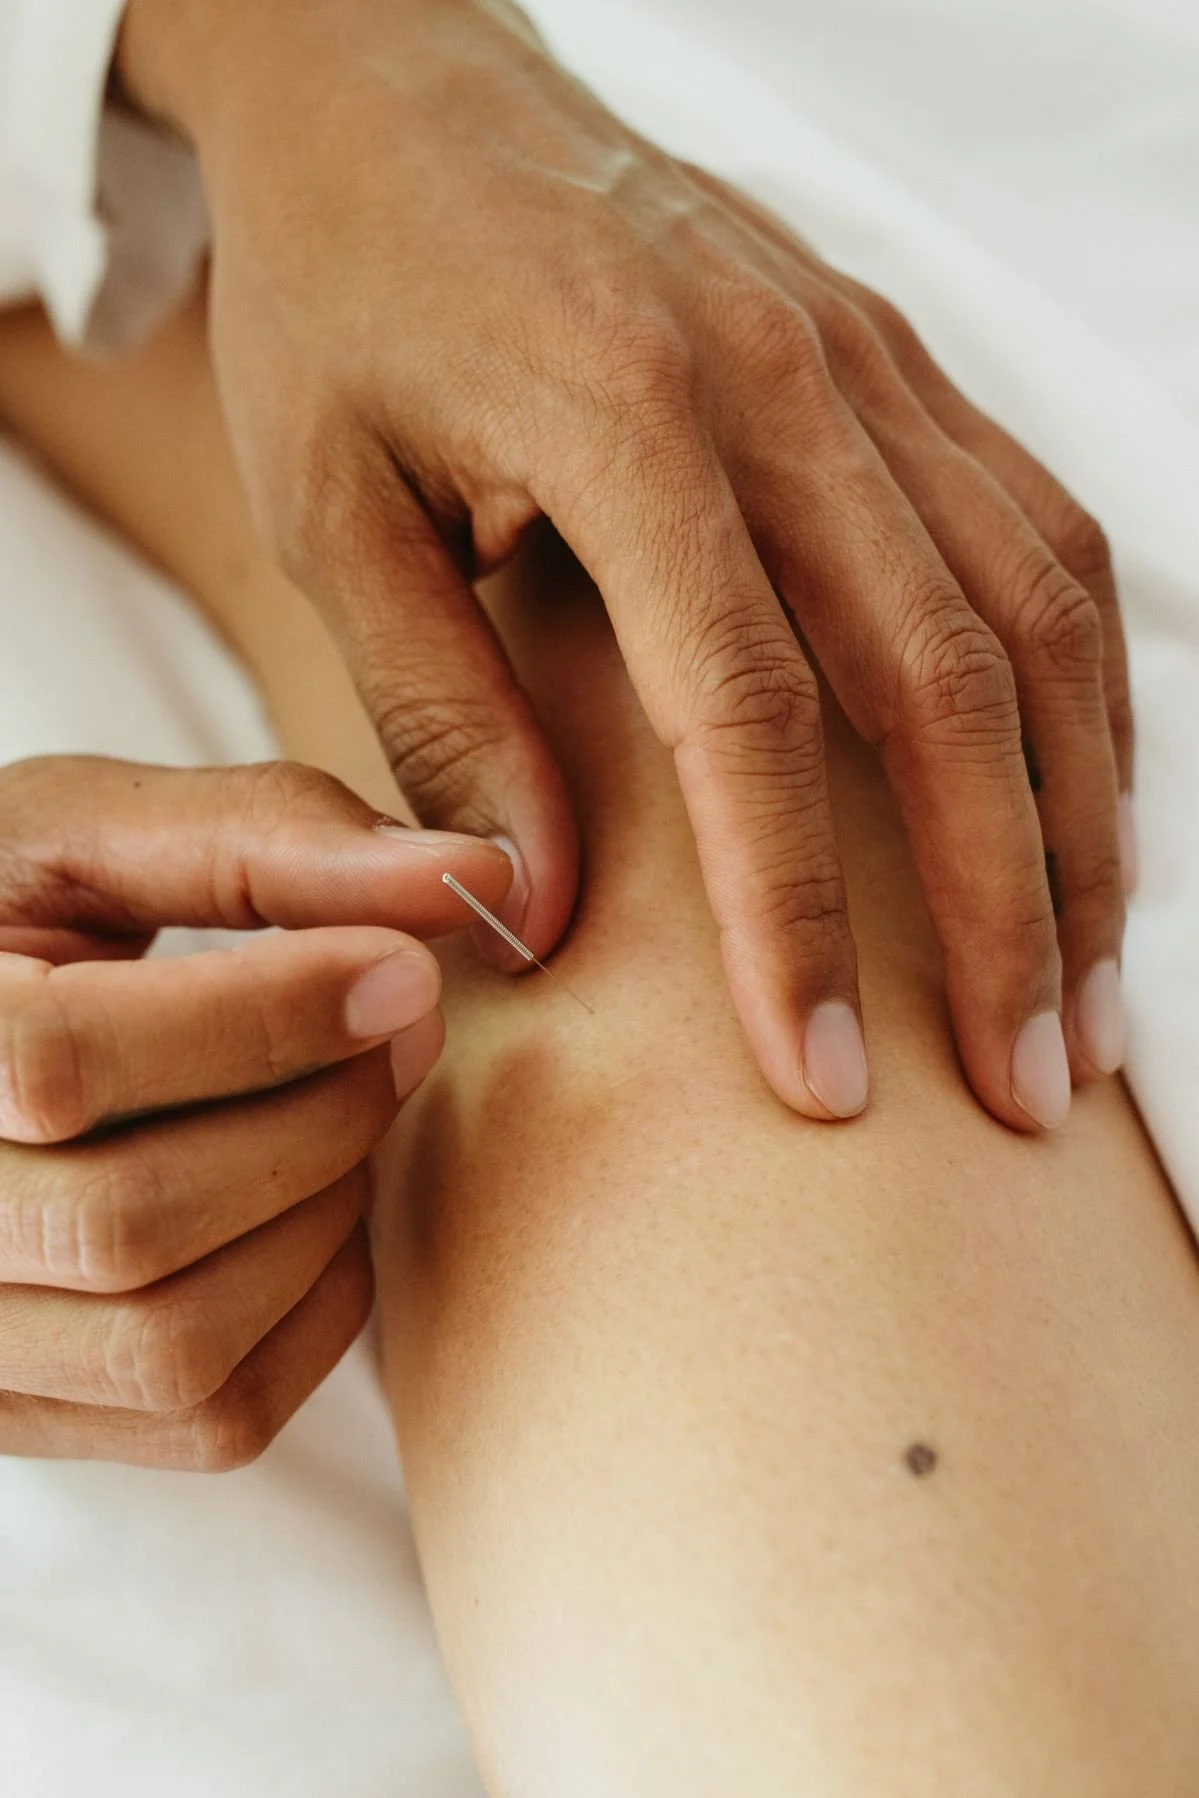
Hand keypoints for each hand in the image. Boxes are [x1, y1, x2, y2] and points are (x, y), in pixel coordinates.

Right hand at [0, 756, 509, 1466]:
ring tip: (345, 1107)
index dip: (263, 1019)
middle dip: (317, 1116)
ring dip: (317, 1214)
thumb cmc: (17, 923)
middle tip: (401, 1030)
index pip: (61, 1063)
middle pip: (133, 1220)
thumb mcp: (89, 839)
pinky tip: (317, 1200)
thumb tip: (473, 873)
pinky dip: (313, 1307)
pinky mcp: (30, 1417)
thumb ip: (263, 837)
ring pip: (176, 1343)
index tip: (402, 970)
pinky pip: (212, 1418)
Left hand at [119, 0, 1131, 1130]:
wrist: (395, 78)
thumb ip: (444, 710)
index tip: (822, 1080)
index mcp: (626, 415)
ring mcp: (864, 356)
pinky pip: (1035, 531)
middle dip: (1006, 909)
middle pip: (950, 681)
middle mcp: (786, 380)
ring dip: (1081, 820)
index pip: (754, 715)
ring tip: (1086, 991)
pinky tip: (1080, 809)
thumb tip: (547, 914)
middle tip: (1031, 1089)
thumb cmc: (342, 295)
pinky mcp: (894, 355)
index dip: (800, 917)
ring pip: (1037, 611)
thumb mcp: (332, 506)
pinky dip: (1080, 691)